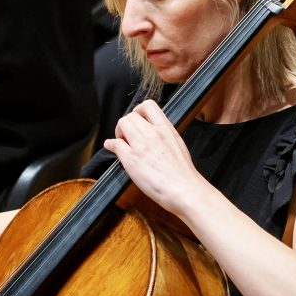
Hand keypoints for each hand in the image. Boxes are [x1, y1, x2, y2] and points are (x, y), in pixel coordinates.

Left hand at [103, 99, 201, 218]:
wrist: (184, 189)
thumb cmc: (183, 172)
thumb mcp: (177, 145)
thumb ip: (164, 135)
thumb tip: (153, 132)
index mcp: (166, 129)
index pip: (148, 105)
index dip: (139, 111)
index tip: (139, 120)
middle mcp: (153, 133)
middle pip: (130, 115)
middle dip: (127, 124)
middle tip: (128, 136)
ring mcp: (141, 145)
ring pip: (122, 124)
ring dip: (119, 132)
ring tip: (124, 143)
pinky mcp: (131, 159)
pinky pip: (115, 143)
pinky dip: (111, 144)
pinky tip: (112, 148)